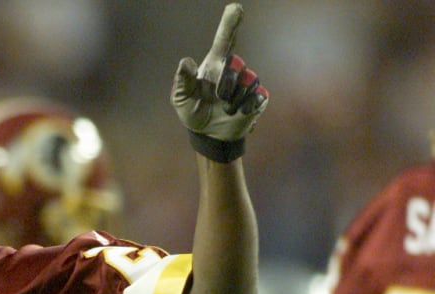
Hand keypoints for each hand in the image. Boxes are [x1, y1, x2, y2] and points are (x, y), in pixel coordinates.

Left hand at [172, 3, 267, 142]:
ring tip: (225, 108)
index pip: (224, 41)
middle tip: (217, 97)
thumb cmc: (193, 111)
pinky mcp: (258, 96)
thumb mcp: (182, 99)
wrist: (208, 134)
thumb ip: (183, 81)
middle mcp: (233, 69)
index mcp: (214, 65)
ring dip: (233, 99)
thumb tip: (185, 62)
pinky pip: (256, 97)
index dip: (229, 24)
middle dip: (226, 83)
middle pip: (236, 64)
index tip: (235, 8)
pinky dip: (245, 108)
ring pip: (247, 82)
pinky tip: (237, 112)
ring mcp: (247, 81)